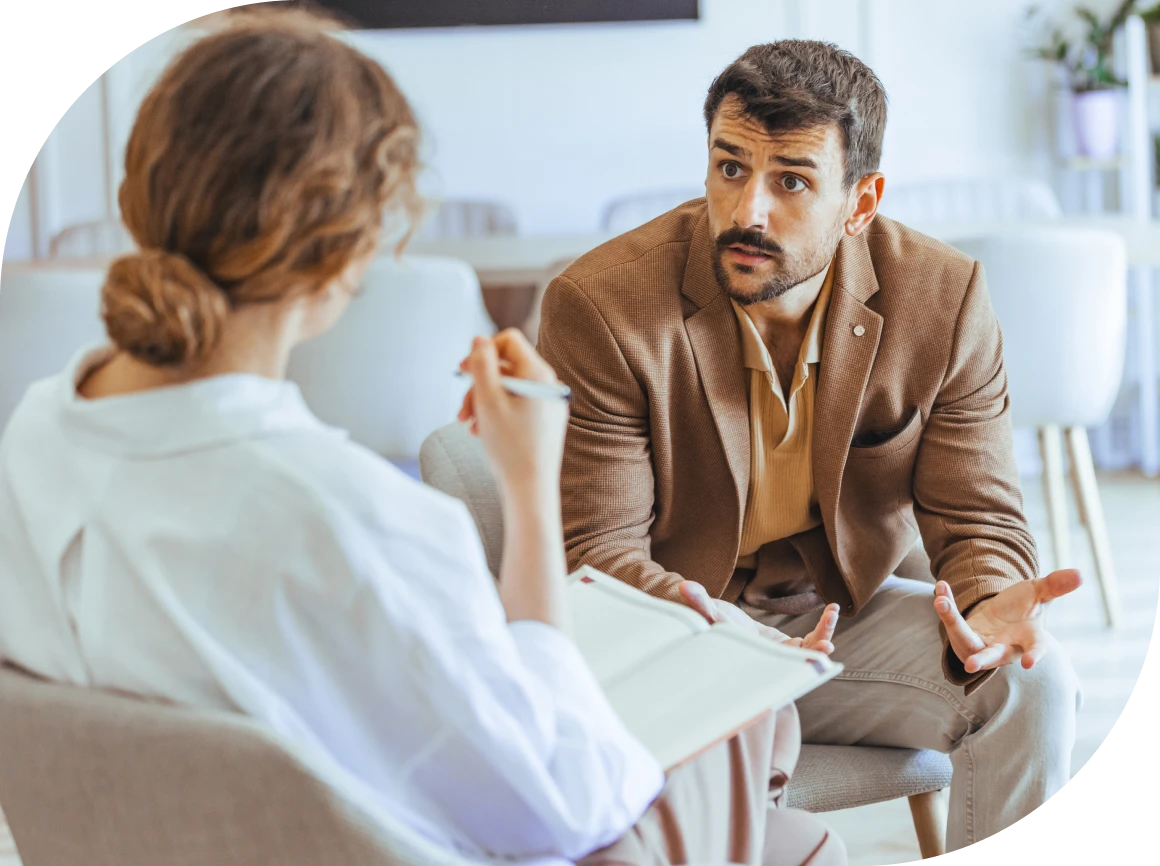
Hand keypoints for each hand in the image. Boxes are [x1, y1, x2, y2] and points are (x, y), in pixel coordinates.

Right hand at [457, 330, 569, 498]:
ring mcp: (548, 403)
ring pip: (508, 388)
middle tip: (461, 409)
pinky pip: (517, 405)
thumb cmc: (510, 447)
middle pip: (506, 367)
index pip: (509, 340)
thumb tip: (479, 339)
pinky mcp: (545, 421)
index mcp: (538, 374)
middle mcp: (548, 385)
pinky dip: (496, 413)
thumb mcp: (488, 400)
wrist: (531, 489)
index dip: (483, 351)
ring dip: (483, 401)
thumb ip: (482, 364)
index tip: (464, 371)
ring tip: (468, 424)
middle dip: (478, 384)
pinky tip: (481, 431)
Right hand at [679, 580, 838, 654]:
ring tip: (832, 614)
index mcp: (750, 659)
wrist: (716, 626)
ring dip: (822, 635)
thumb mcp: (706, 613)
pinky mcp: (785, 646)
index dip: (791, 664)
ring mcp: (778, 656)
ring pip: (806, 652)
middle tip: (827, 648)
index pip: (772, 666)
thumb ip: (698, 602)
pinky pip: (809, 640)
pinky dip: (822, 627)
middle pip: (794, 664)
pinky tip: (832, 608)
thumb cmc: (710, 623)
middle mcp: (767, 662)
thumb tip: (684, 587)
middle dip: (811, 656)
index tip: (810, 658)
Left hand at [933, 569, 1080, 673]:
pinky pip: (951, 622)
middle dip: (982, 660)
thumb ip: (1056, 586)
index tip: (1030, 664)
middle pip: (991, 656)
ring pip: (964, 639)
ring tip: (941, 601)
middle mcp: (1003, 648)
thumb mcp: (1038, 593)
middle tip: (972, 664)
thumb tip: (1080, 574)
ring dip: (951, 620)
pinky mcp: (962, 636)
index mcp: (1027, 640)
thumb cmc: (1023, 609)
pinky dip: (946, 605)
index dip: (1034, 656)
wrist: (1000, 615)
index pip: (1034, 649)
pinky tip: (941, 587)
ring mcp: (980, 645)